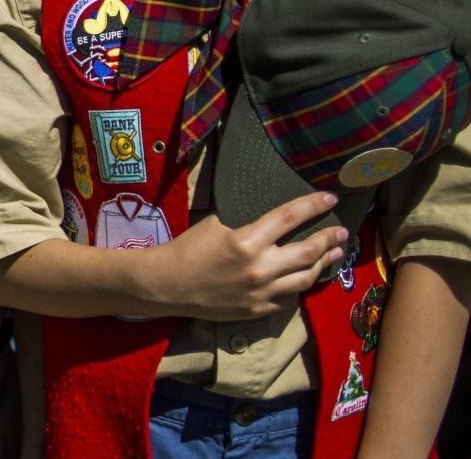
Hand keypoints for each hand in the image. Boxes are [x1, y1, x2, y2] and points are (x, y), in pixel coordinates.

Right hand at [138, 192, 348, 320]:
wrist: (167, 286)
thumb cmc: (187, 249)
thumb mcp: (215, 224)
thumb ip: (246, 221)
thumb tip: (272, 214)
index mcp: (246, 240)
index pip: (290, 217)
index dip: (313, 205)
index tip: (330, 198)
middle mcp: (260, 267)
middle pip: (308, 250)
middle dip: (330, 238)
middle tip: (341, 231)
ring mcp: (262, 292)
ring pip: (306, 277)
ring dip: (324, 263)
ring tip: (334, 253)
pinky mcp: (259, 310)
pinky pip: (290, 296)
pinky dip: (301, 284)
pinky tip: (305, 276)